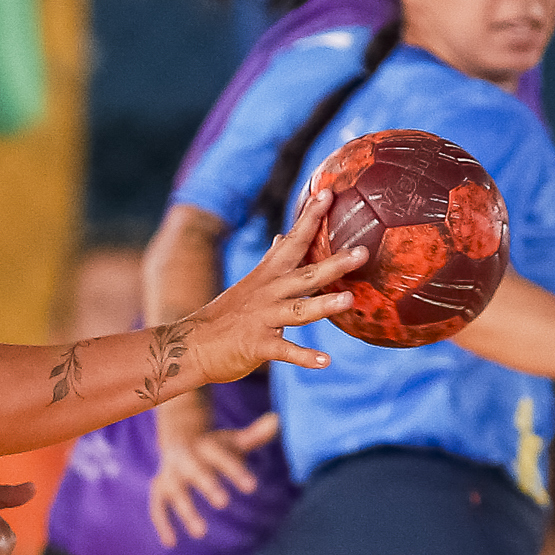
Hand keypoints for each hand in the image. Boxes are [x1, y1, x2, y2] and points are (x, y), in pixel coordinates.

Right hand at [148, 409, 282, 546]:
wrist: (179, 442)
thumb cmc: (214, 448)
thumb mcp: (233, 440)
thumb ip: (255, 435)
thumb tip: (278, 420)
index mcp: (205, 446)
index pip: (221, 457)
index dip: (236, 471)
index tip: (252, 487)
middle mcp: (184, 459)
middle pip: (195, 471)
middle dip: (207, 485)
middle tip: (224, 503)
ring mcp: (169, 475)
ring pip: (176, 492)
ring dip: (186, 510)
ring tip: (201, 533)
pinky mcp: (159, 490)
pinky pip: (157, 506)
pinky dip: (162, 523)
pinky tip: (171, 543)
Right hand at [167, 202, 364, 395]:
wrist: (192, 346)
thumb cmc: (226, 316)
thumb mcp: (249, 283)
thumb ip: (270, 261)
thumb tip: (281, 238)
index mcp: (268, 276)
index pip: (293, 240)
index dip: (311, 217)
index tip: (328, 193)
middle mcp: (268, 293)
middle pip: (306, 274)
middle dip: (334, 263)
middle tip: (363, 252)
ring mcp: (263, 319)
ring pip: (298, 310)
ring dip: (324, 305)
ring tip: (350, 300)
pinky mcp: (257, 346)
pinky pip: (285, 352)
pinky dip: (305, 357)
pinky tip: (325, 361)